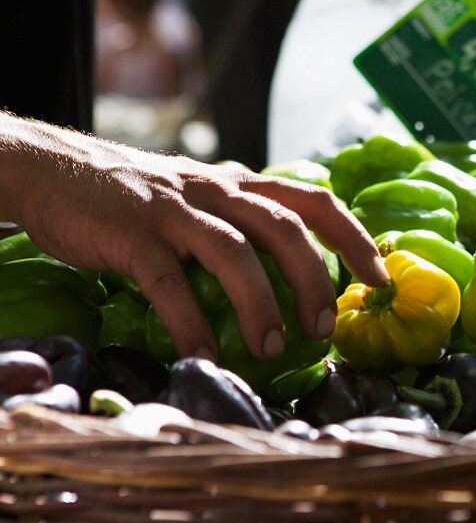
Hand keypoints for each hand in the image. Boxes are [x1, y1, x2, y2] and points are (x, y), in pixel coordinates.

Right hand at [0, 114, 387, 361]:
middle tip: (324, 328)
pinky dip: (191, 323)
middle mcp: (216, 191)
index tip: (379, 279)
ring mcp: (174, 210)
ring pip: (236, 252)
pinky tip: (204, 354)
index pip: (314, 201)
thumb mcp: (198, 199)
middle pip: (285, 228)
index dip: (354, 238)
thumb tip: (285, 279)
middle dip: (314, 279)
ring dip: (261, 304)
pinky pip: (170, 283)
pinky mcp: (132, 234)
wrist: (49, 168)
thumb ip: (238, 225)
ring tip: (270, 350)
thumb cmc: (132, 197)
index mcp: (238, 185)